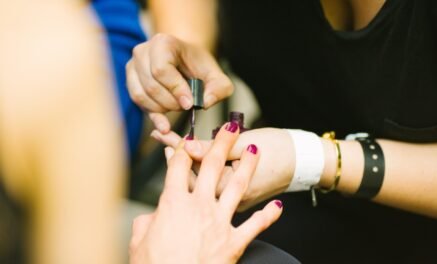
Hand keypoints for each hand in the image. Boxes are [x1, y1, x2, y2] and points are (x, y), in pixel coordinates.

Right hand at [126, 33, 232, 132]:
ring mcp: (133, 65)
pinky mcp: (130, 80)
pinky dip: (152, 114)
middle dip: (170, 102)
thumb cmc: (199, 67)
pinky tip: (165, 124)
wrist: (185, 61)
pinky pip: (137, 101)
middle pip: (151, 86)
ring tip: (177, 107)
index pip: (162, 70)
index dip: (176, 90)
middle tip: (185, 106)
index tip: (189, 103)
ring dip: (161, 109)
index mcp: (163, 43)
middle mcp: (143, 51)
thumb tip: (205, 103)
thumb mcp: (216, 76)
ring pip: (141, 95)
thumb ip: (219, 89)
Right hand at [129, 123, 282, 263]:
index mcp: (173, 203)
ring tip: (255, 151)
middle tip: (231, 127)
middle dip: (222, 143)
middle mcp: (199, 206)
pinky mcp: (234, 241)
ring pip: (237, 186)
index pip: (178, 167)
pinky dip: (268, 215)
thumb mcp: (138, 241)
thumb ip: (146, 222)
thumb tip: (151, 217)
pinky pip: (255, 225)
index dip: (183, 149)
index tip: (189, 139)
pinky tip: (278, 206)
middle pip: (212, 166)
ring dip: (247, 166)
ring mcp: (219, 222)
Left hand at [151, 127, 294, 210]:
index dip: (177, 147)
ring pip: (203, 180)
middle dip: (177, 154)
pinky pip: (214, 182)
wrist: (304, 162)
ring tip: (173, 145)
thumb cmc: (280, 152)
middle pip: (194, 175)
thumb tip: (188, 147)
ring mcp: (232, 200)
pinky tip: (196, 157)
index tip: (164, 134)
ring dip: (188, 161)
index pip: (194, 166)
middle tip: (161, 136)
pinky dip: (204, 168)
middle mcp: (227, 198)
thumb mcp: (247, 144)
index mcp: (228, 186)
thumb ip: (216, 148)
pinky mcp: (238, 196)